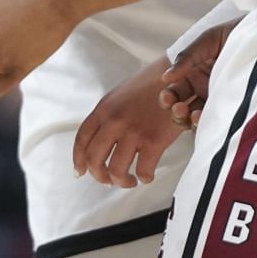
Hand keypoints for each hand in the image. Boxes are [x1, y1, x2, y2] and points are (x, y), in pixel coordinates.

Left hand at [73, 57, 184, 186]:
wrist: (178, 75)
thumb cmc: (150, 86)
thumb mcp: (120, 96)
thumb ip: (107, 116)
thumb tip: (100, 142)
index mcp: (104, 109)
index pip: (82, 140)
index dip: (79, 160)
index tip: (81, 172)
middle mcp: (114, 121)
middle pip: (94, 159)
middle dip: (99, 176)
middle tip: (108, 181)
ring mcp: (133, 132)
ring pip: (116, 171)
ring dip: (122, 182)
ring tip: (130, 180)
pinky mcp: (154, 141)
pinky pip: (143, 171)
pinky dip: (144, 178)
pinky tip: (147, 175)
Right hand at [159, 19, 236, 128]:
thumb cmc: (237, 33)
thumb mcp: (209, 40)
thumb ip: (187, 57)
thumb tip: (165, 78)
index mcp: (194, 73)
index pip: (175, 92)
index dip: (168, 98)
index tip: (166, 98)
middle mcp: (204, 89)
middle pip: (182, 109)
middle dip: (175, 111)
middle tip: (178, 108)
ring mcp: (219, 101)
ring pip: (196, 119)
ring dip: (188, 120)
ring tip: (191, 115)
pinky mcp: (234, 109)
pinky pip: (216, 123)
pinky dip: (206, 125)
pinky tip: (204, 118)